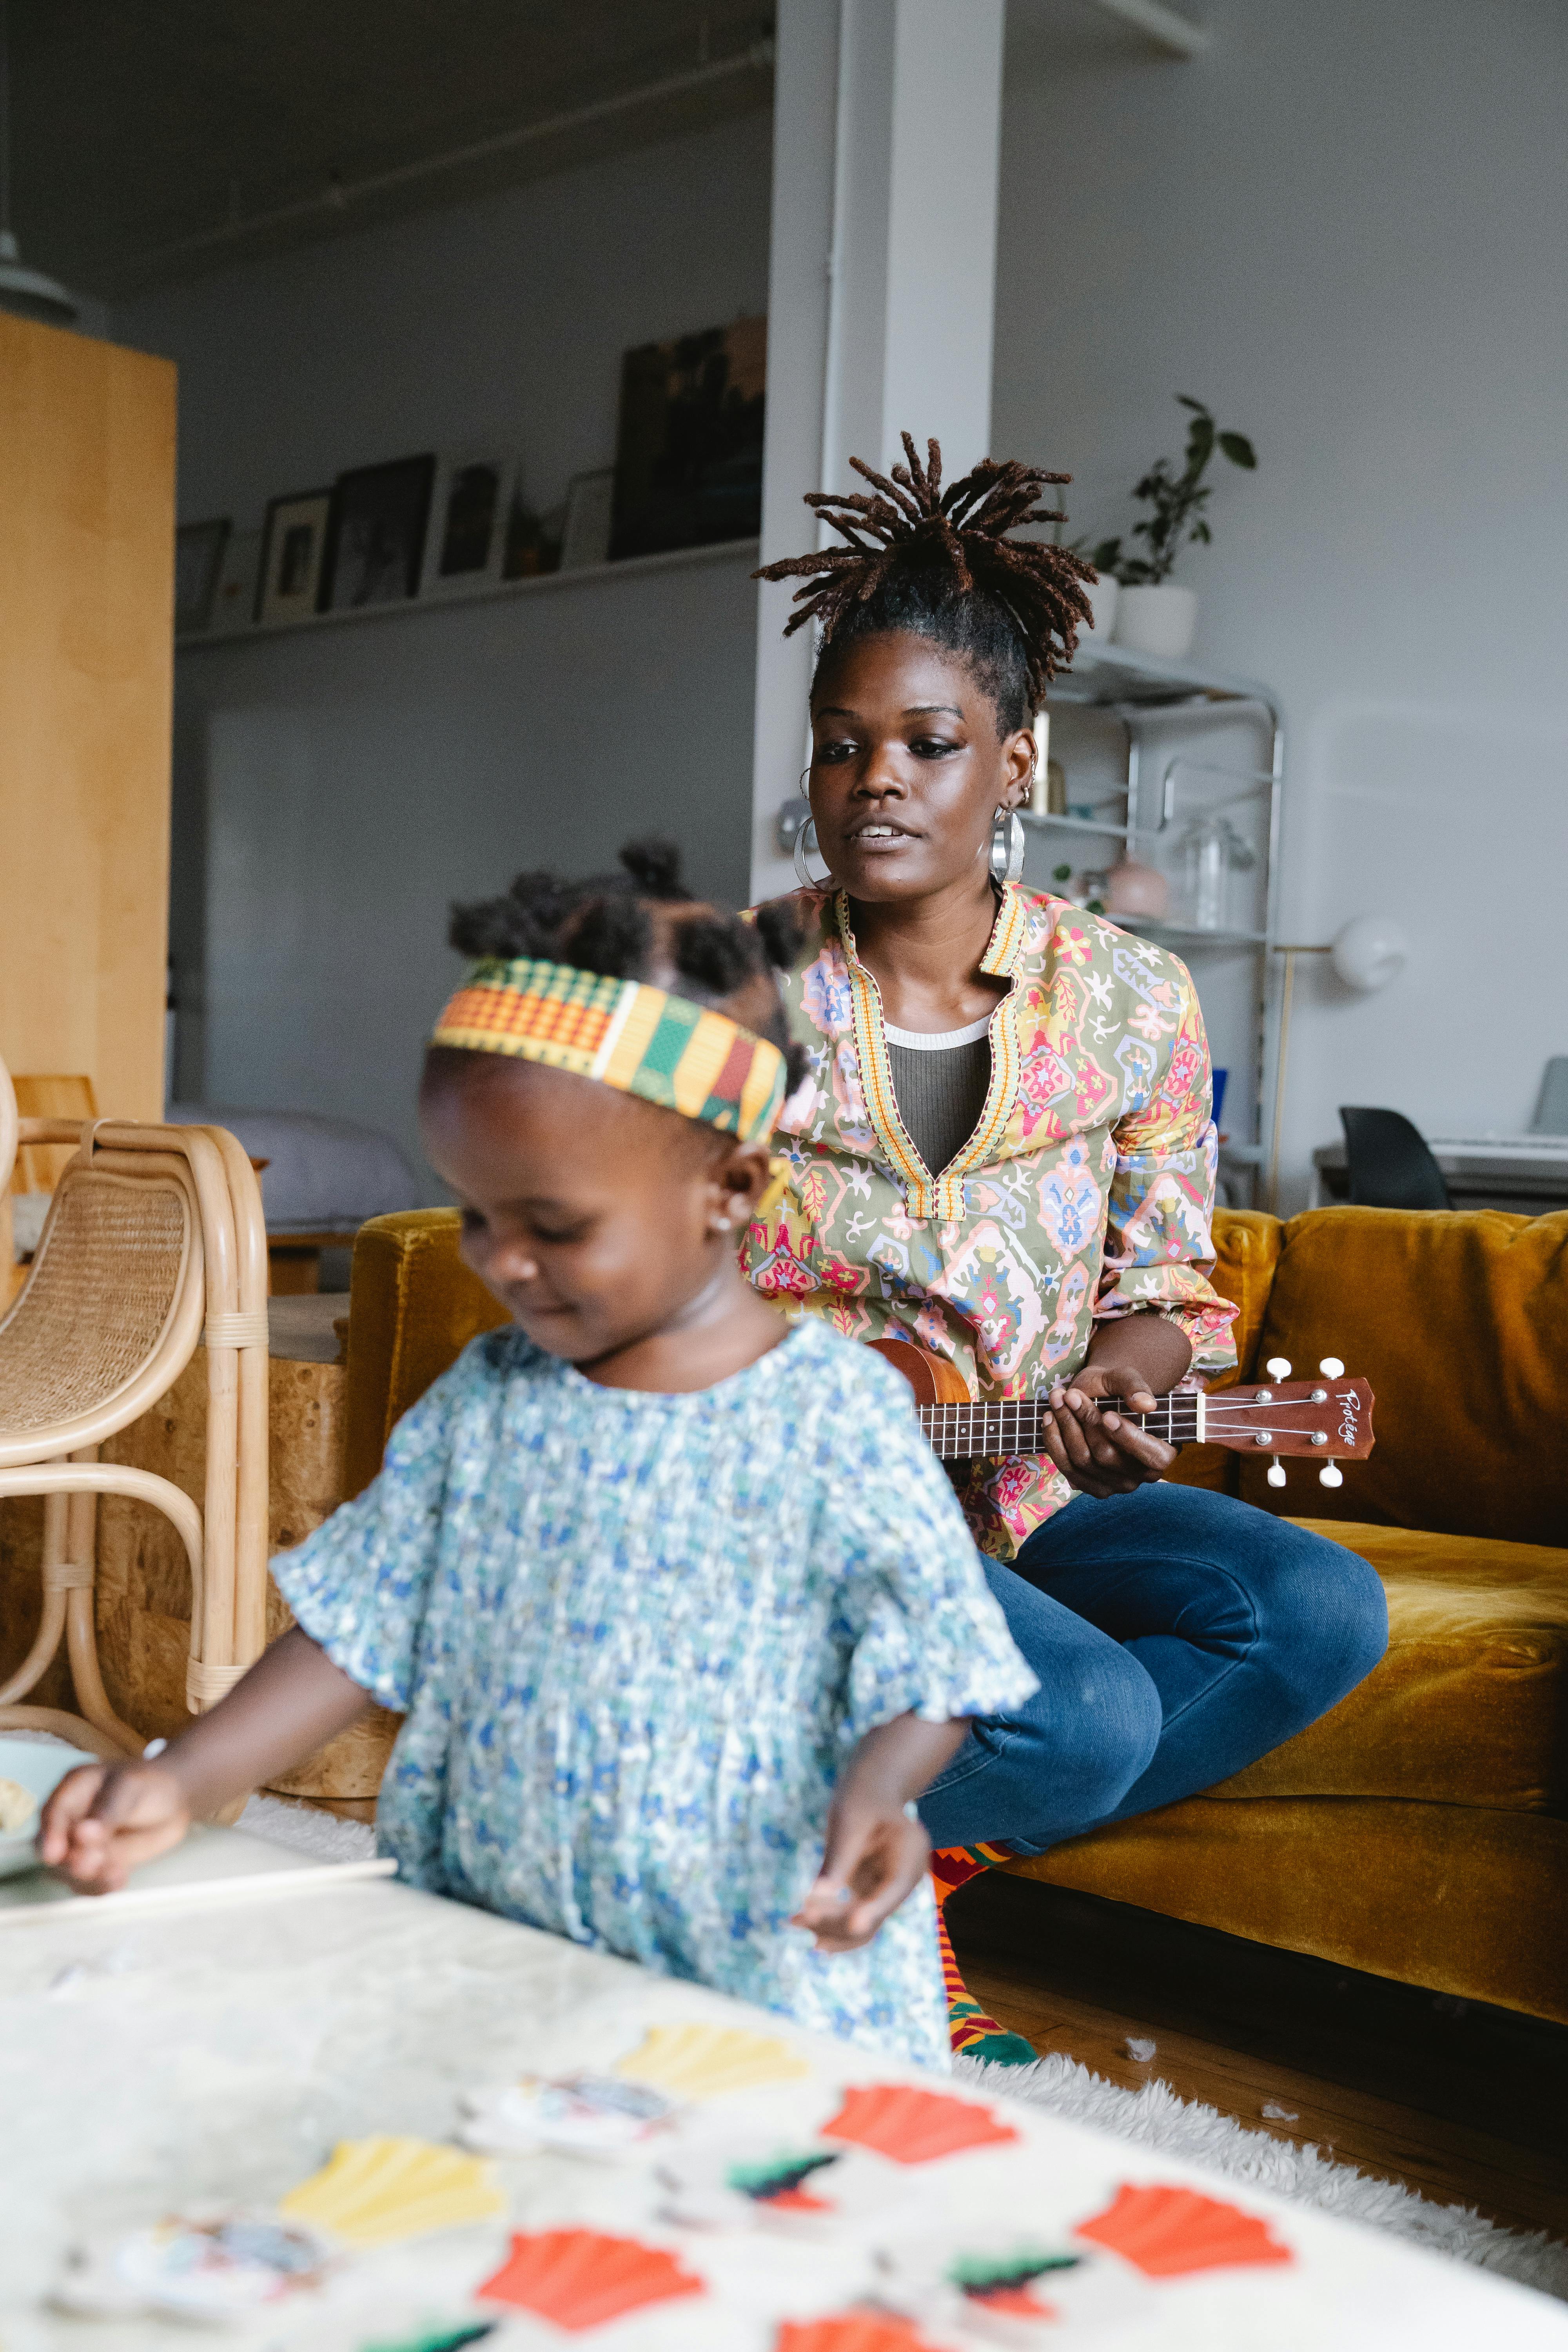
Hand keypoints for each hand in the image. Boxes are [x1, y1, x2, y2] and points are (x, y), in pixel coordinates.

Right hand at [38, 1760, 191, 1894]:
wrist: (174, 1801)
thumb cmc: (149, 1784)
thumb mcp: (130, 1788)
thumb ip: (108, 1811)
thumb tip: (81, 1834)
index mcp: (73, 1790)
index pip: (53, 1814)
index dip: (50, 1835)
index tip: (54, 1855)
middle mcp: (70, 1820)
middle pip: (53, 1849)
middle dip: (70, 1862)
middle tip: (96, 1862)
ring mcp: (80, 1846)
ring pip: (69, 1872)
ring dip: (89, 1878)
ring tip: (117, 1873)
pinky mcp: (95, 1865)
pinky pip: (90, 1884)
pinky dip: (101, 1886)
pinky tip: (120, 1879)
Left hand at [792, 1797, 931, 1953]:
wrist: (869, 1793)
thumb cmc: (860, 1799)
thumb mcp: (848, 1823)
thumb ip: (837, 1860)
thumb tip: (817, 1896)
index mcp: (912, 1850)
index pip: (895, 1887)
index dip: (875, 1909)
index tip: (853, 1926)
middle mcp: (905, 1877)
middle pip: (877, 1913)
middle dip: (839, 1921)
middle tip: (800, 1918)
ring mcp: (889, 1890)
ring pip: (864, 1925)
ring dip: (830, 1928)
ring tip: (795, 1921)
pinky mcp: (873, 1896)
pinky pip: (853, 1918)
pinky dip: (830, 1922)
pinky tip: (801, 1920)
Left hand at [1039, 1362, 1176, 1497]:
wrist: (1099, 1398)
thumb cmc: (1117, 1388)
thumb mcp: (1125, 1378)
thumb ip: (1136, 1387)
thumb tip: (1146, 1405)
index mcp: (1163, 1452)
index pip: (1152, 1455)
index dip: (1128, 1438)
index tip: (1107, 1416)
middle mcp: (1143, 1475)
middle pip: (1108, 1455)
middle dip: (1086, 1421)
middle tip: (1070, 1394)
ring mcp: (1116, 1485)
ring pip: (1084, 1461)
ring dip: (1066, 1427)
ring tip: (1057, 1399)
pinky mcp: (1091, 1486)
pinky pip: (1068, 1469)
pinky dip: (1054, 1442)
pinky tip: (1049, 1418)